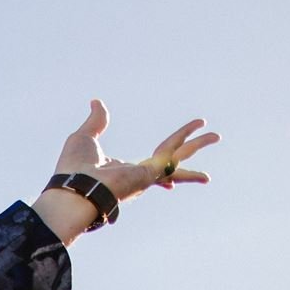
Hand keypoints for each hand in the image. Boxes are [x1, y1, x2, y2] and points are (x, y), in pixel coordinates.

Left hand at [54, 99, 217, 199]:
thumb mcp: (85, 136)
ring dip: (198, 144)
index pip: (148, 165)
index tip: (170, 165)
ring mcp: (145, 177)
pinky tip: (206, 140)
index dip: (161, 161)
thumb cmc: (73, 168)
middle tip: (211, 137)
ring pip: (178, 157)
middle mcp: (137, 176)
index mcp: (122, 170)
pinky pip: (174, 157)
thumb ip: (96, 121)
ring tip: (217, 136)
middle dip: (189, 147)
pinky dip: (190, 145)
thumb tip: (97, 102)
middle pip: (169, 160)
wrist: (74, 187)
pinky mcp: (150, 175)